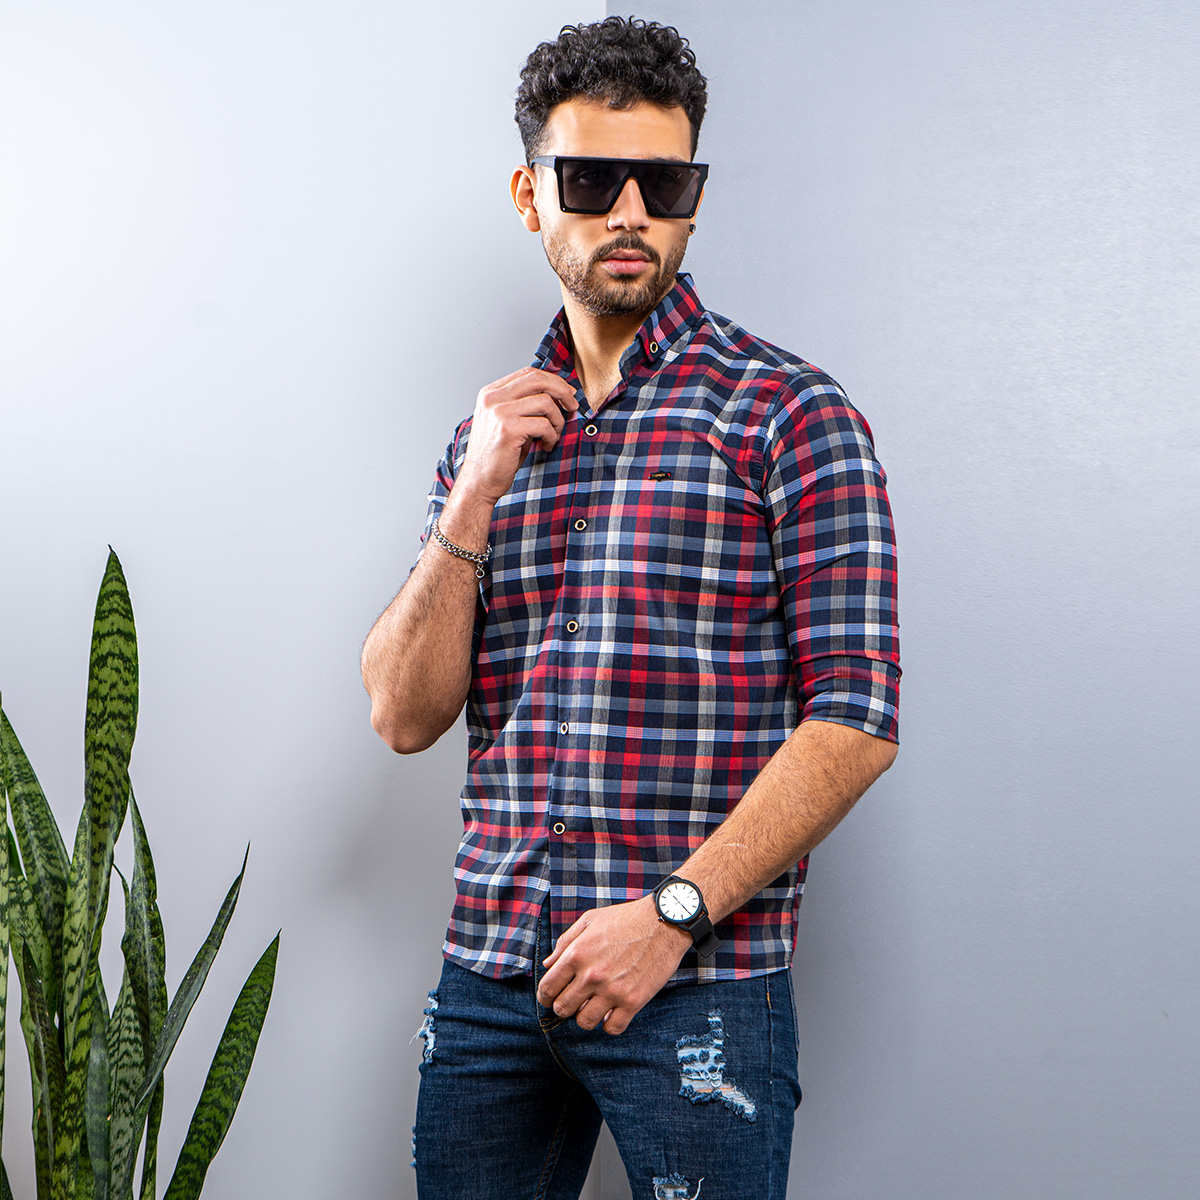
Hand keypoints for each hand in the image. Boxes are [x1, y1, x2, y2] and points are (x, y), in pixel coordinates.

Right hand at [457, 367, 578, 504]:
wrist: (479, 481)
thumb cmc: (497, 455)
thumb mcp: (507, 421)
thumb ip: (525, 404)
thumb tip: (559, 393)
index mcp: (490, 393)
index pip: (528, 373)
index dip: (553, 381)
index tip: (566, 394)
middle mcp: (492, 399)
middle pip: (538, 379)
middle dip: (562, 391)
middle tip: (572, 407)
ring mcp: (499, 413)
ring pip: (545, 402)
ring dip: (558, 420)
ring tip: (554, 435)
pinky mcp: (508, 430)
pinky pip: (544, 425)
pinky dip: (551, 436)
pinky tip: (546, 445)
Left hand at [536, 896, 691, 1034]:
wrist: (664, 922)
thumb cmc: (625, 918)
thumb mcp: (590, 920)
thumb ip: (565, 942)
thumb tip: (547, 965)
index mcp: (577, 954)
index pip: (547, 988)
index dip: (545, 996)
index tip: (550, 997)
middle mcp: (592, 975)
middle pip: (563, 1009)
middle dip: (563, 1007)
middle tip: (573, 1000)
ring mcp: (613, 990)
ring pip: (584, 1022)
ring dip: (585, 1016)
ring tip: (593, 1005)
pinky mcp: (633, 1001)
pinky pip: (612, 1028)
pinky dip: (609, 1023)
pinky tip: (612, 1011)